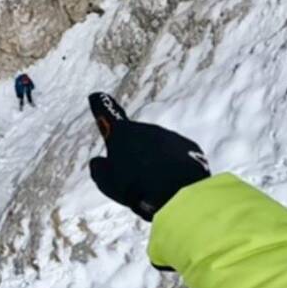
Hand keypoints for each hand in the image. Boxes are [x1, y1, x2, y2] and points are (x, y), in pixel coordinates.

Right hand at [87, 93, 209, 220]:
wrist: (176, 191)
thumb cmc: (135, 186)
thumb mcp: (106, 182)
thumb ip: (99, 169)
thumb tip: (98, 162)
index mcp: (121, 133)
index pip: (107, 114)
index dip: (100, 106)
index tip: (97, 96)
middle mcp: (145, 128)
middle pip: (135, 139)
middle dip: (133, 153)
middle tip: (132, 178)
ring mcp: (168, 136)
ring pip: (157, 148)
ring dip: (155, 163)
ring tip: (154, 188)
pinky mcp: (189, 147)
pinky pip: (177, 156)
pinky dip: (174, 167)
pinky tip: (173, 185)